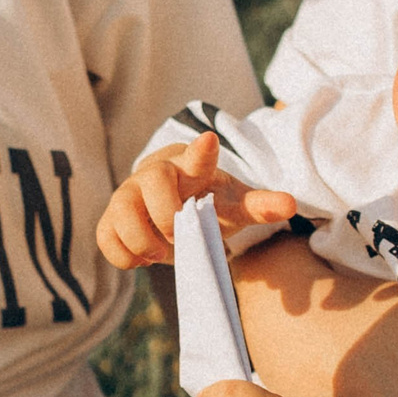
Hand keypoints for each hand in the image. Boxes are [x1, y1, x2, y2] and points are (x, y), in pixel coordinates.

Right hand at [96, 132, 297, 268]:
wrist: (172, 203)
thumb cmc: (206, 199)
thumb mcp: (234, 203)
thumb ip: (261, 205)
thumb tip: (291, 205)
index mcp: (192, 167)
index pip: (198, 156)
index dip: (202, 151)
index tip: (210, 140)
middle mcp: (155, 174)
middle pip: (153, 186)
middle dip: (168, 220)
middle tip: (181, 236)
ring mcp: (127, 193)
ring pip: (123, 215)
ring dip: (146, 243)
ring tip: (164, 250)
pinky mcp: (108, 218)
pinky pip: (107, 240)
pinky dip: (127, 256)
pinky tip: (144, 255)